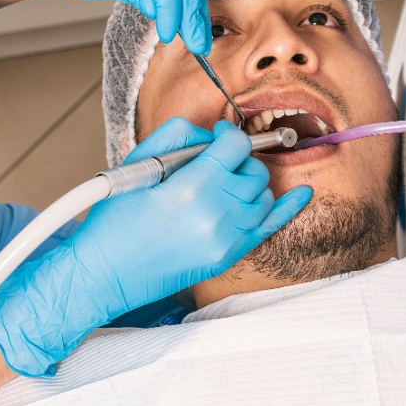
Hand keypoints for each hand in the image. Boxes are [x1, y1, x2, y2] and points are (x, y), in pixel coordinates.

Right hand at [0, 118, 311, 375]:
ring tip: (224, 181)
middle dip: (237, 159)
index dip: (228, 134)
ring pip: (263, 194)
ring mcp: (225, 240)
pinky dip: (288, 206)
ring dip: (249, 181)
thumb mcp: (140, 161)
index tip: (217, 135)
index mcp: (191, 188)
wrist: (103, 272)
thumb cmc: (115, 217)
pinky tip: (301, 191)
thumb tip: (212, 133)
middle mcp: (215, 215)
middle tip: (215, 160)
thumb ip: (181, 134)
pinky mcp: (227, 257)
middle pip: (252, 170)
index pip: (235, 146)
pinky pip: (270, 227)